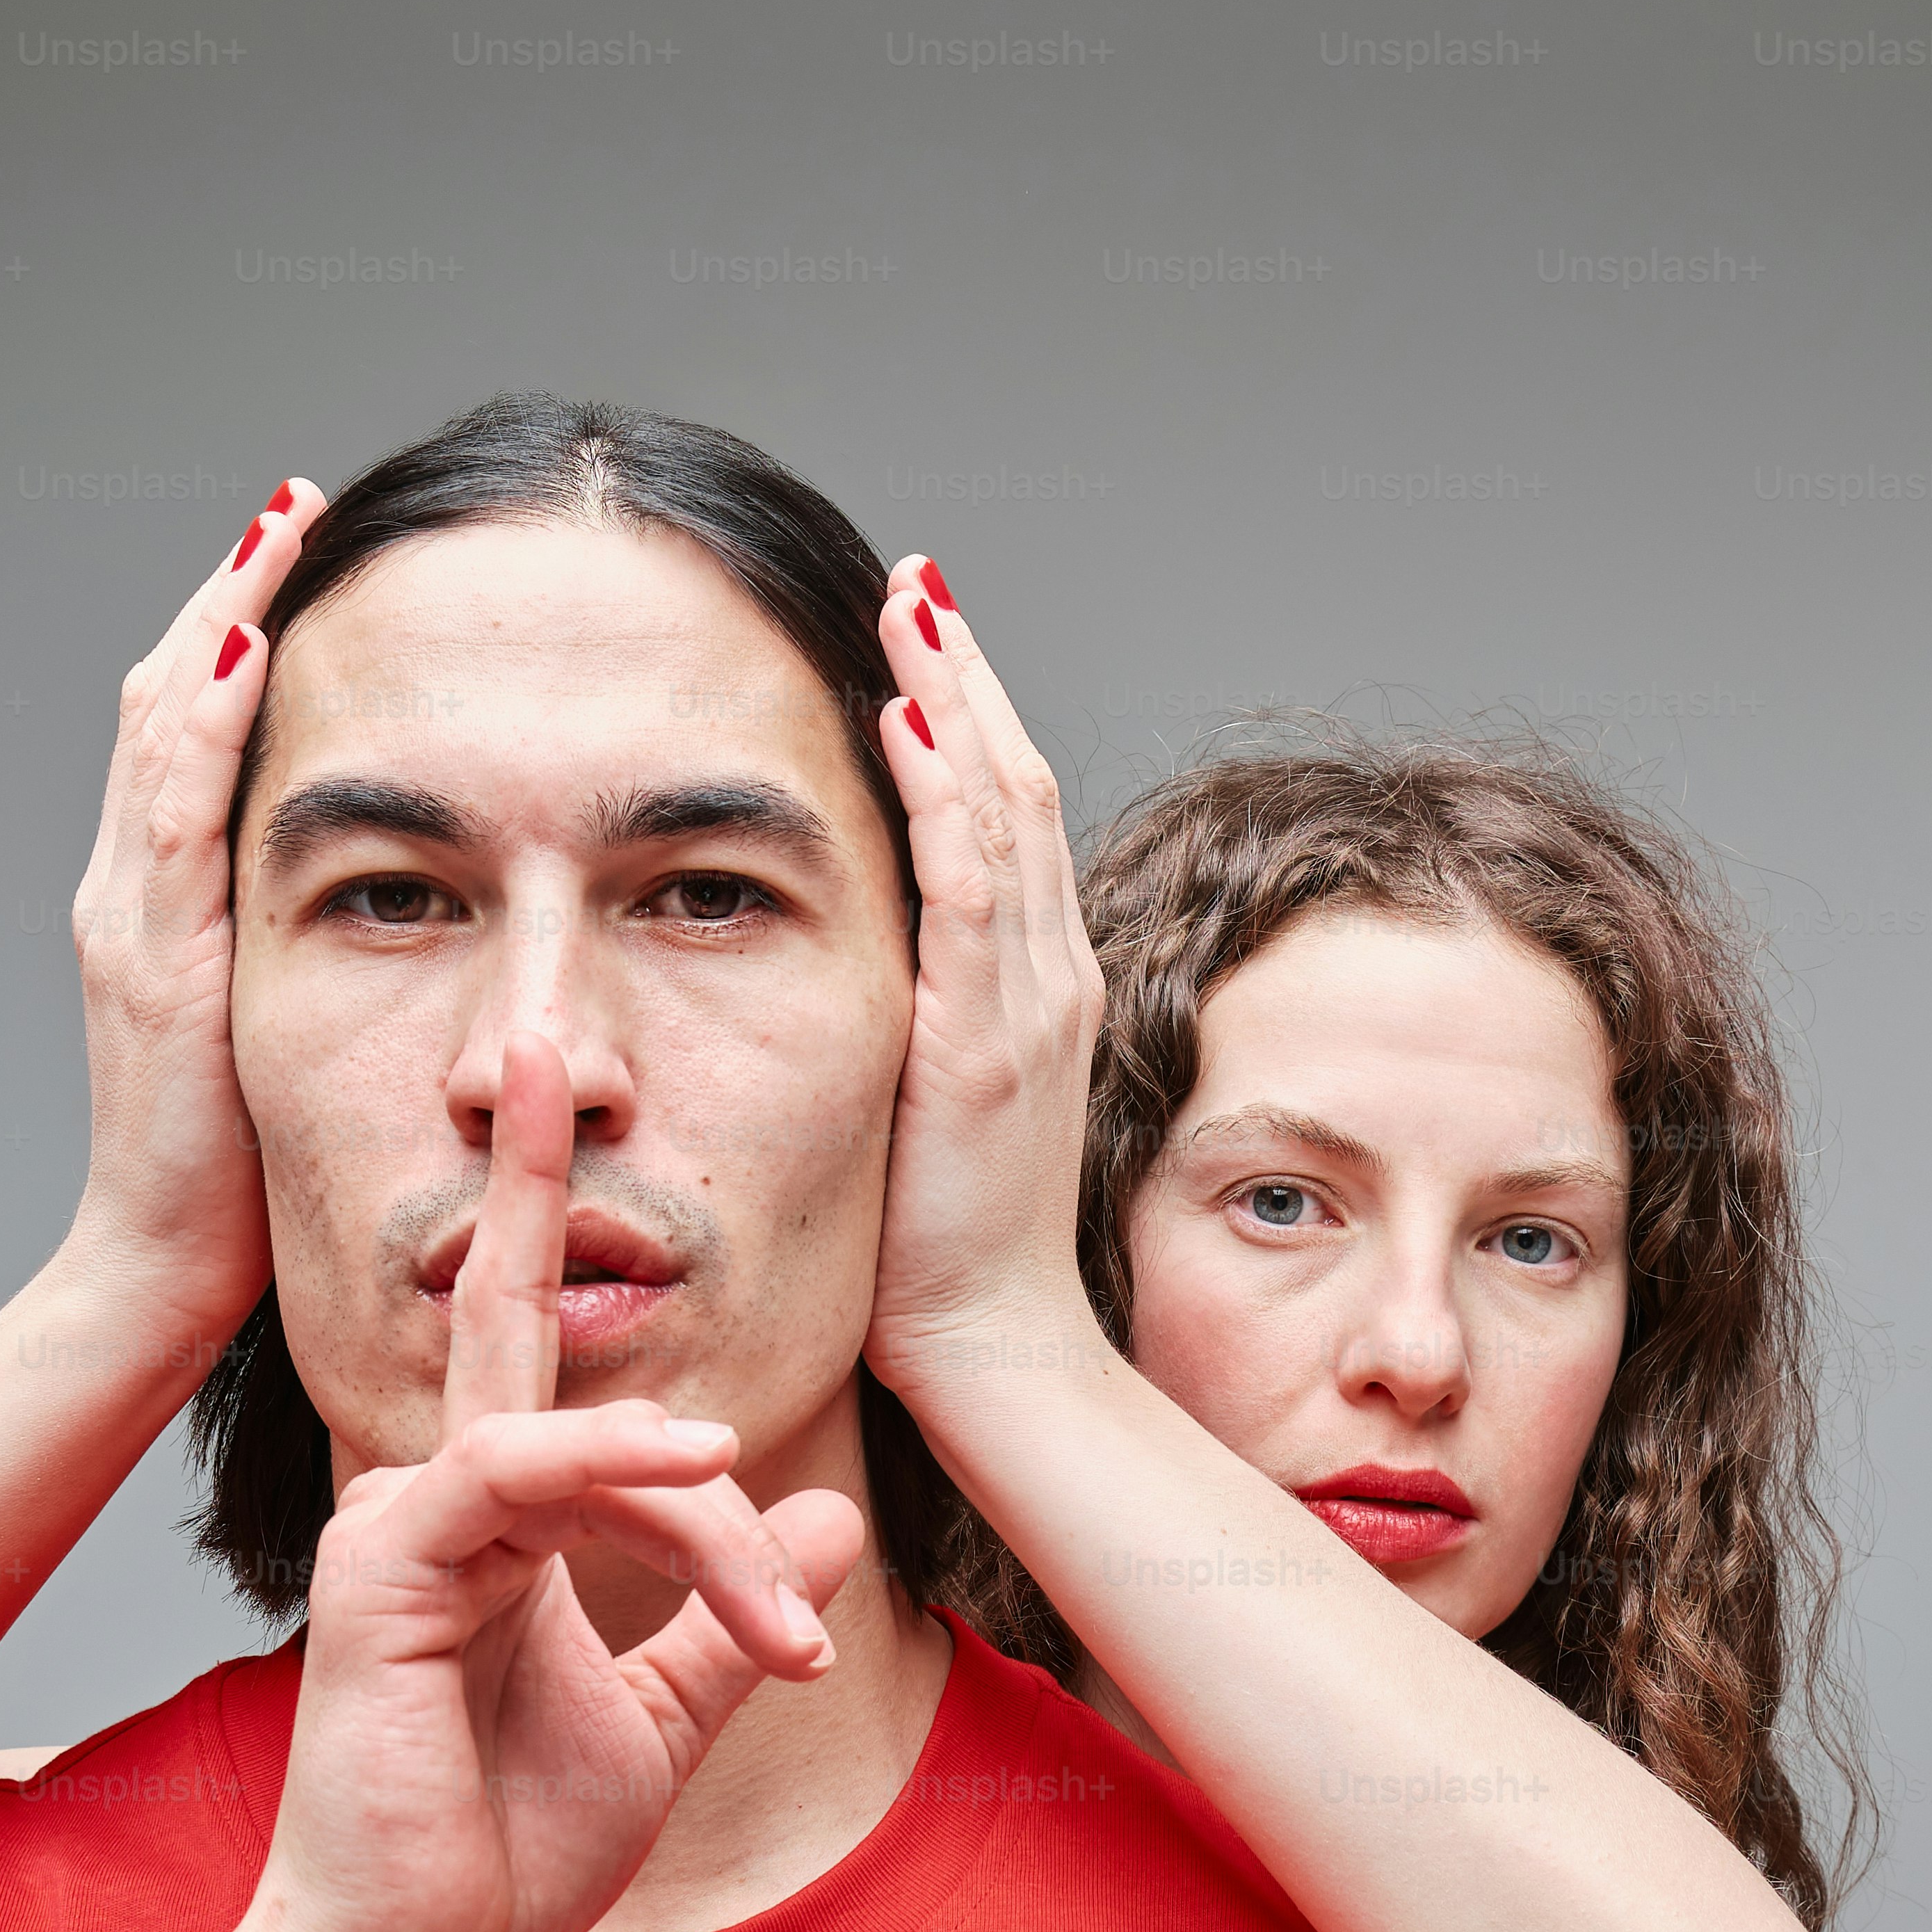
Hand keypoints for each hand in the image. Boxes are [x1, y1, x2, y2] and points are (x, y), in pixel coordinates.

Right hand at [56, 479, 325, 1338]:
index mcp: (167, 907)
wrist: (160, 1273)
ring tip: (280, 529)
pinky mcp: (154, 955)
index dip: (242, 637)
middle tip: (295, 506)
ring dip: (223, 618)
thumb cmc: (239, 1179)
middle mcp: (135, 891)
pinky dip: (210, 715)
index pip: (199, 737)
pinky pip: (177, 806)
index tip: (303, 558)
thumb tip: (398, 906)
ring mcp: (134, 916)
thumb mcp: (287, 1037)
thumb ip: (315, 963)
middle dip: (232, 594)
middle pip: (174, 699)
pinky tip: (251, 641)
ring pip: (167, 726)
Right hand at [237, 1034, 866, 1931]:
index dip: (544, 1204)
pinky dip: (611, 1468)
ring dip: (704, 1520)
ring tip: (784, 1631)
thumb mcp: (663, 1717)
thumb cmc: (506, 1845)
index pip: (527, 1332)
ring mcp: (400, 1523)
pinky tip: (700, 1473)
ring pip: (582, 1443)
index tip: (557, 1076)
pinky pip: (512, 1476)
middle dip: (536, 1177)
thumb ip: (732, 1613)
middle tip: (553, 1050)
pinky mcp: (382, 1569)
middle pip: (533, 1331)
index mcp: (492, 1514)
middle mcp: (436, 1494)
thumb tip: (829, 1520)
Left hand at [861, 554, 1113, 1402]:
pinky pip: (970, 891)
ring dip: (954, 700)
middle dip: (969, 673)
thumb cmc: (950, 1250)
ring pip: (1003, 812)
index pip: (1016, 820)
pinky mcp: (985, 1042)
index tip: (926, 638)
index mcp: (1041, 989)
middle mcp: (1051, 978)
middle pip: (1020, 786)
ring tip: (909, 612)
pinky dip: (942, 799)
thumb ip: (927, 1023)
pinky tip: (905, 722)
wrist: (993, 1349)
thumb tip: (879, 969)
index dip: (977, 719)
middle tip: (918, 581)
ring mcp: (1028, 1005)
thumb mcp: (940, 1104)